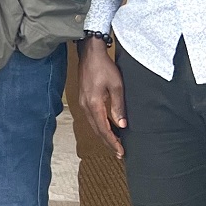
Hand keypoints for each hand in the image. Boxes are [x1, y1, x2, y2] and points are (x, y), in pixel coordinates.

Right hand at [77, 36, 126, 159]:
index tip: (120, 151)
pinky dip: (100, 126)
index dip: (112, 141)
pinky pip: (91, 117)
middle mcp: (85, 105)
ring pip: (93, 124)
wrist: (90, 53)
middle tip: (119, 152)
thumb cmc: (104, 67)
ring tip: (114, 143)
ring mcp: (83, 102)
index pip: (103, 128)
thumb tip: (122, 124)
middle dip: (108, 142)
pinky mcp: (84, 98)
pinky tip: (108, 128)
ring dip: (103, 135)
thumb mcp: (117, 86)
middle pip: (96, 129)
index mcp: (93, 104)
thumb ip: (118, 106)